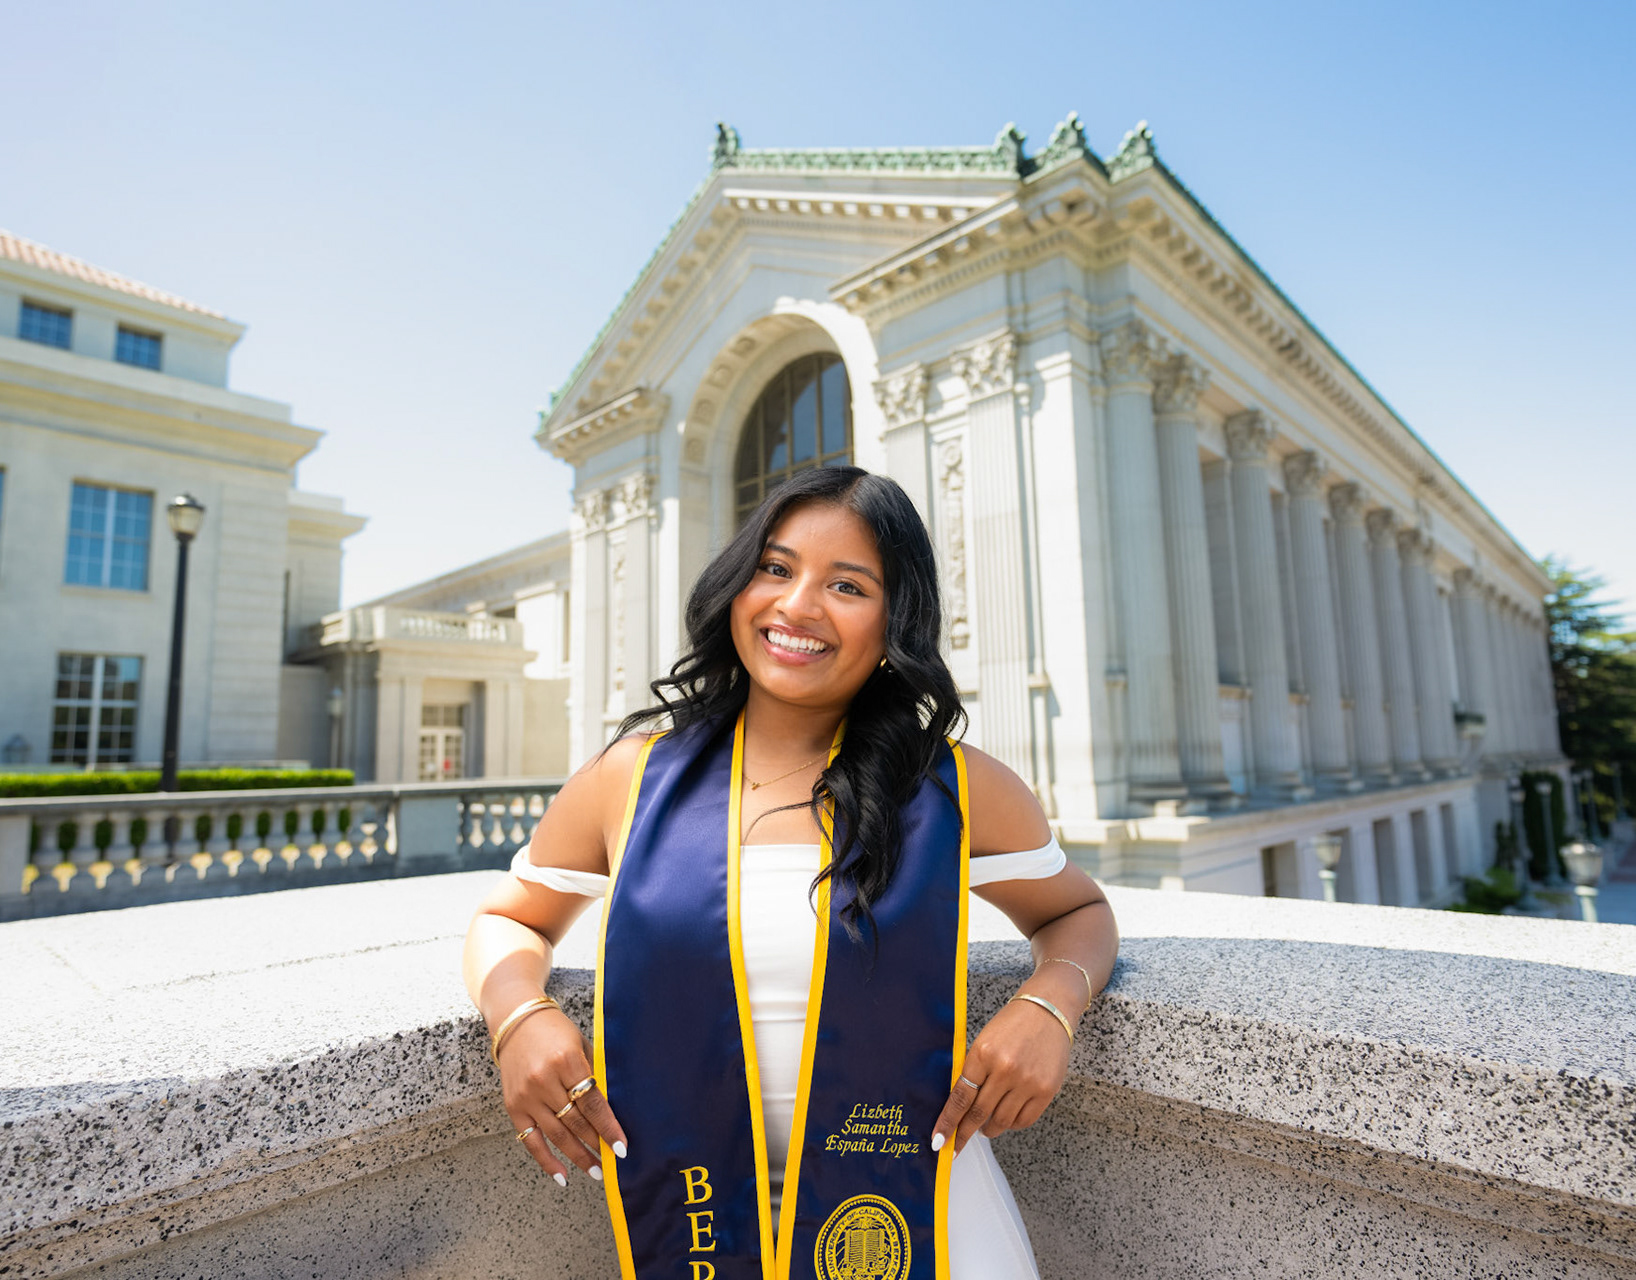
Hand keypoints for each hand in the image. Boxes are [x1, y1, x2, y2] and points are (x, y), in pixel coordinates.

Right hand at [495, 1002, 628, 1185]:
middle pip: (576, 1121)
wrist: (516, 1020)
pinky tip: (562, 1176)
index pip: (592, 1103)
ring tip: (596, 1171)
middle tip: (613, 1163)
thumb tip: (613, 1111)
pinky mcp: (513, 1106)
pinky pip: (530, 1141)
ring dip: (578, 1156)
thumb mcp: (581, 1044)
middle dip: (596, 1144)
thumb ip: (594, 1074)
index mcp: (566, 1061)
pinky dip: (546, 1161)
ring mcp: (526, 1095)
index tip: (621, 1148)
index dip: (608, 1128)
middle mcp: (544, 1080)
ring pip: (557, 1135)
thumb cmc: (556, 1031)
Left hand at [931, 995, 1072, 1156]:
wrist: (1048, 1009)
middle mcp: (1005, 1069)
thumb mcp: (984, 1041)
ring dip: (989, 1129)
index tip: (940, 1140)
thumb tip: (960, 1106)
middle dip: (964, 1134)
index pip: (960, 1097)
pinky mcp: (1046, 1090)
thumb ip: (973, 1071)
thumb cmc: (1012, 1025)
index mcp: (983, 1053)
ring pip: (1001, 1122)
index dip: (948, 1122)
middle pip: (978, 1113)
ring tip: (985, 1127)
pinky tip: (1006, 1118)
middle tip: (956, 1147)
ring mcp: (1027, 1081)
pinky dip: (1011, 1124)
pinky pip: (1023, 1121)